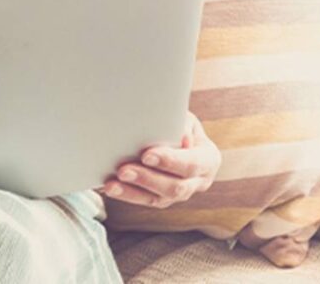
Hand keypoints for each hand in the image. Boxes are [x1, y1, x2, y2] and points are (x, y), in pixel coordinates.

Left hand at [100, 112, 219, 208]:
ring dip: (132, 192)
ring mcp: (181, 194)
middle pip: (175, 187)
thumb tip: (180, 139)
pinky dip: (127, 194)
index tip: (146, 155)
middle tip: (124, 170)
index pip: (191, 164)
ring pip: (158, 199)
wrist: (179, 136)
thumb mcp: (186, 119)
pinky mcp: (163, 200)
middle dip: (147, 179)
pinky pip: (144, 201)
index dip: (170, 161)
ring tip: (112, 184)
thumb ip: (183, 127)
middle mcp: (199, 182)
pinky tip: (111, 188)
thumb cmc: (181, 124)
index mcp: (209, 160)